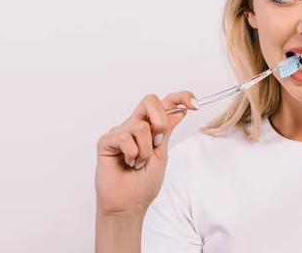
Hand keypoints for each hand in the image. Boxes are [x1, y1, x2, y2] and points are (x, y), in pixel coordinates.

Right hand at [95, 91, 198, 216]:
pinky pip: (124, 136)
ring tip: (138, 163)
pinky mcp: (106, 141)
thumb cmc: (144, 183)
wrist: (129, 204)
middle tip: (157, 143)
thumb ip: (166, 131)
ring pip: (140, 126)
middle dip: (159, 121)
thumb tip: (179, 111)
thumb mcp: (162, 154)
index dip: (180, 97)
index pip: (164, 103)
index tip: (194, 105)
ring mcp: (120, 132)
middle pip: (150, 101)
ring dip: (144, 150)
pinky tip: (126, 163)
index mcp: (150, 127)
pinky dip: (131, 153)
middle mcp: (135, 125)